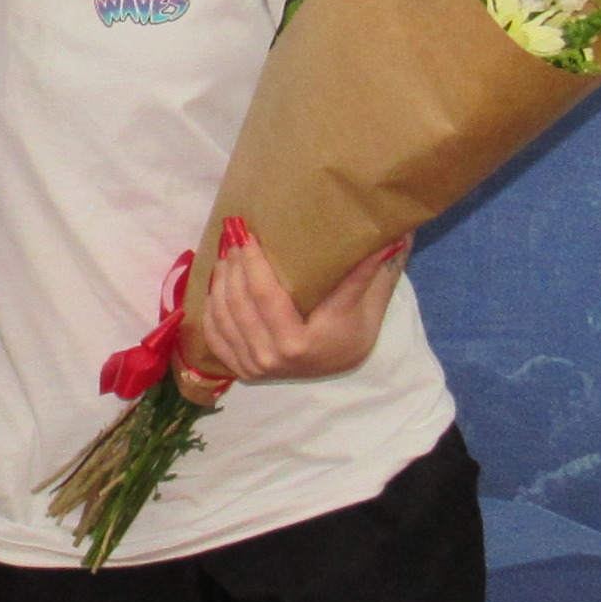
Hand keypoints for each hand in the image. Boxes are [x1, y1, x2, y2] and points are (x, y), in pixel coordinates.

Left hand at [190, 217, 409, 385]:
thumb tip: (389, 236)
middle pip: (238, 302)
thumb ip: (366, 271)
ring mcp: (255, 367)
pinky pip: (215, 336)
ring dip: (219, 280)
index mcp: (299, 343)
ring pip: (223, 316)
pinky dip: (211, 308)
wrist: (342, 363)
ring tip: (224, 252)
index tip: (245, 231)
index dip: (251, 260)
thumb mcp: (363, 301)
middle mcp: (272, 359)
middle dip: (232, 264)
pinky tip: (215, 284)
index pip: (264, 294)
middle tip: (232, 233)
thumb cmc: (354, 329)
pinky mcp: (243, 370)